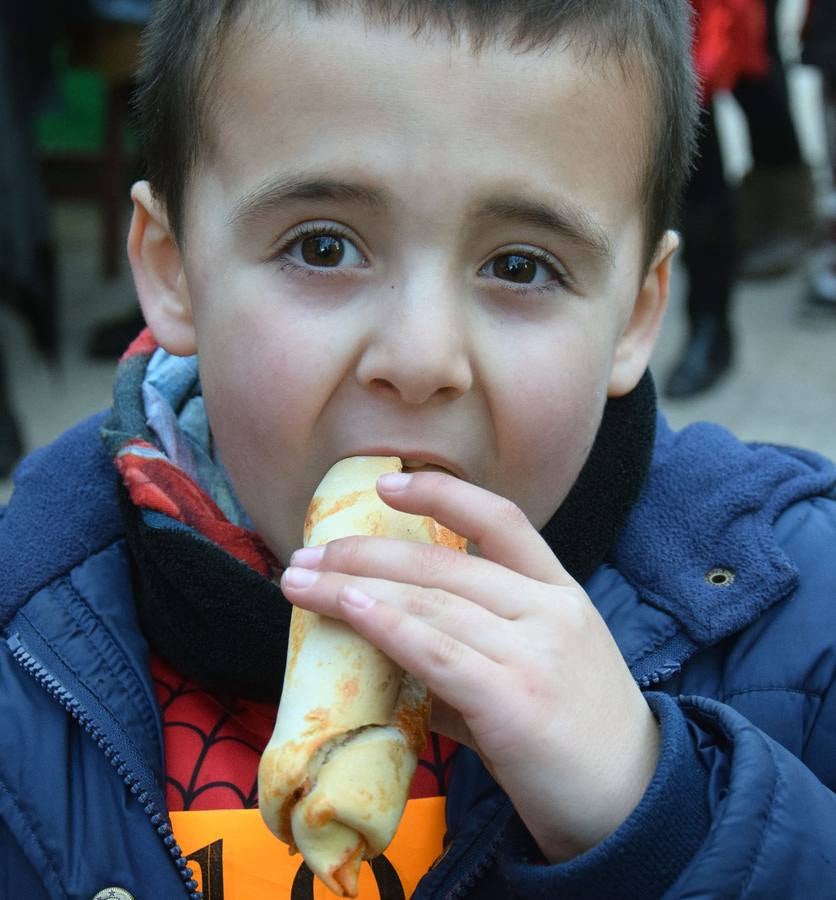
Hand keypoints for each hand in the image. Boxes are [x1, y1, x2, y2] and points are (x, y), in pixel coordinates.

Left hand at [280, 471, 658, 862]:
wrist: (637, 805)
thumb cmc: (580, 737)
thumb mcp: (538, 669)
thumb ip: (474, 647)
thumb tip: (393, 646)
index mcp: (559, 592)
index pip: (500, 518)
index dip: (440, 492)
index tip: (386, 484)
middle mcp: (549, 610)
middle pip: (444, 561)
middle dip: (366, 551)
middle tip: (309, 555)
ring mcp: (535, 652)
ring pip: (431, 600)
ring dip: (354, 586)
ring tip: (301, 582)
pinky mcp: (515, 701)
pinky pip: (437, 651)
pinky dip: (386, 625)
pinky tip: (348, 609)